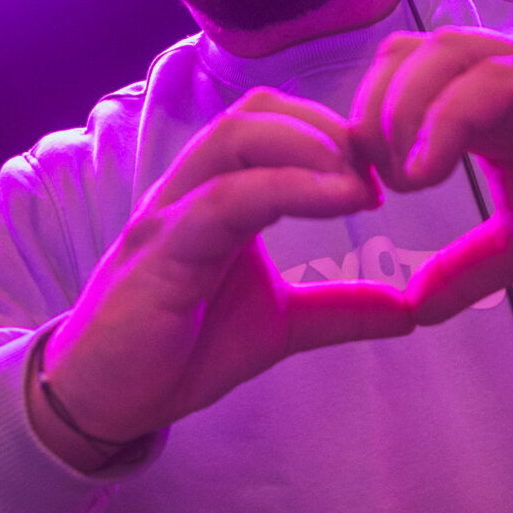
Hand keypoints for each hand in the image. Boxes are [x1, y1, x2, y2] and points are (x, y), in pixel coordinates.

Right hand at [32, 88, 412, 468]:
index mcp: (216, 194)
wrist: (102, 400)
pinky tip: (337, 203)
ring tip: (362, 186)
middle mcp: (189, 190)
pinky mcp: (162, 255)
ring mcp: (171, 217)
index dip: (332, 131)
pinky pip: (223, 202)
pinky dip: (285, 191)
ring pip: (236, 139)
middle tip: (379, 174)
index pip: (270, 122)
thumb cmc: (177, 350)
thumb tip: (410, 306)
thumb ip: (338, 309)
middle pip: (255, 112)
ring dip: (309, 149)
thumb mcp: (278, 325)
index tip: (385, 171)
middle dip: (326, 128)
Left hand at [350, 30, 512, 323]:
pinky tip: (430, 174)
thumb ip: (469, 267)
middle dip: (369, 116)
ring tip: (407, 180)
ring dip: (402, 111)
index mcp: (484, 104)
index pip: (393, 75)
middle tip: (378, 186)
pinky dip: (447, 119)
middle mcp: (503, 76)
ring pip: (443, 53)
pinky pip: (495, 81)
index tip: (362, 193)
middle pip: (402, 54)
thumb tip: (413, 307)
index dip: (361, 125)